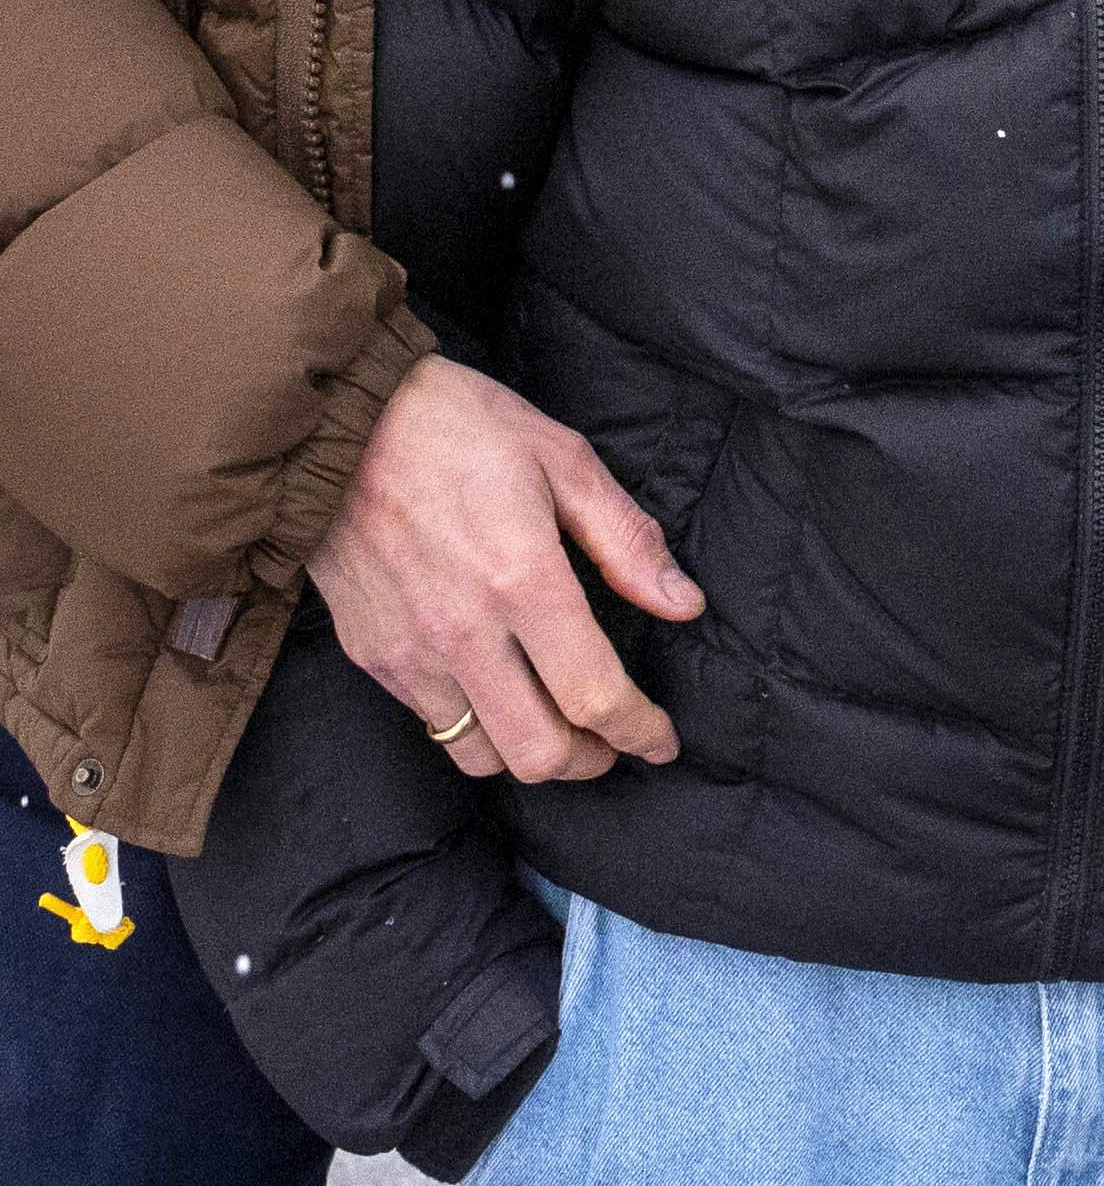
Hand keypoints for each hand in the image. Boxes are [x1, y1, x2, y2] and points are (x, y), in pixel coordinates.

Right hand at [307, 352, 703, 785]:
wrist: (337, 425)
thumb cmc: (458, 425)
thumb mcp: (562, 458)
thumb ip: (625, 540)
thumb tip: (683, 604)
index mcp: (523, 579)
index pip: (593, 695)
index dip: (640, 732)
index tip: (663, 743)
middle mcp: (464, 632)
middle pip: (538, 753)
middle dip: (590, 760)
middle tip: (615, 740)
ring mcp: (410, 651)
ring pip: (481, 756)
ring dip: (530, 754)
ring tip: (558, 726)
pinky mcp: (371, 655)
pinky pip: (432, 724)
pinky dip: (475, 728)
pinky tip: (498, 694)